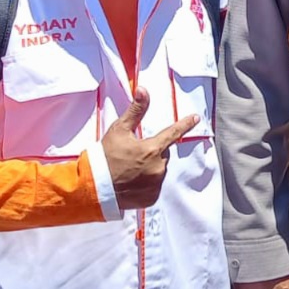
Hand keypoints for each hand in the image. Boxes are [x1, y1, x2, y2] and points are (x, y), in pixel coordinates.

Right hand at [101, 88, 198, 209]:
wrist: (93, 188)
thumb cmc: (104, 157)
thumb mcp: (119, 130)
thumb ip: (135, 111)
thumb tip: (143, 90)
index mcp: (152, 149)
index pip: (174, 132)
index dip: (185, 124)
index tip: (195, 118)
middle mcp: (158, 167)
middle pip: (162, 154)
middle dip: (151, 152)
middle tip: (131, 156)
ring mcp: (155, 184)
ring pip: (158, 170)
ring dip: (149, 168)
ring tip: (129, 170)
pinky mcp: (152, 197)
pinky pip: (154, 186)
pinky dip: (146, 183)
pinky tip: (132, 182)